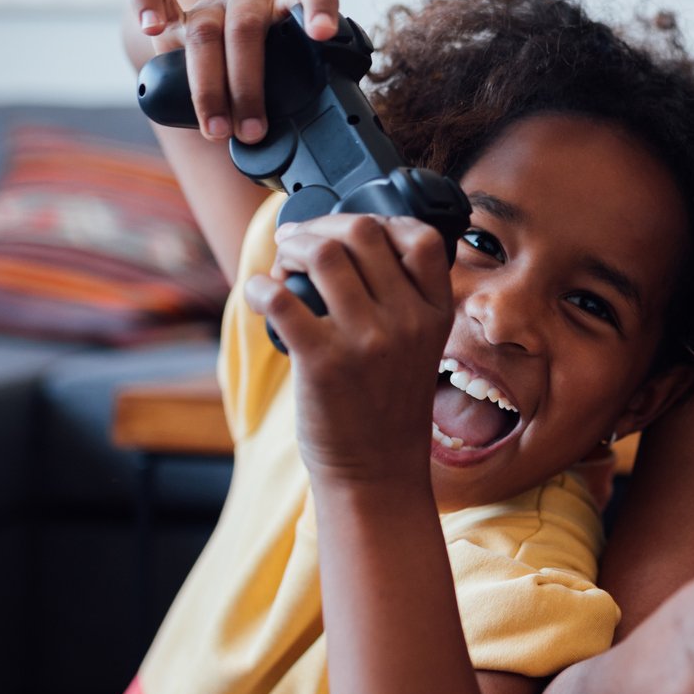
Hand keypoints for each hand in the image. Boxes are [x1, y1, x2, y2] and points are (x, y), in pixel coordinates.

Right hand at [130, 0, 342, 144]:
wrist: (221, 46)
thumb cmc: (266, 70)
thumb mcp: (290, 80)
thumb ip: (301, 104)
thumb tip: (301, 160)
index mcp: (288, 4)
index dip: (319, 4)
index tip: (323, 33)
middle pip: (245, 30)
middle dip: (247, 87)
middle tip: (252, 132)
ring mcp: (212, 3)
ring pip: (205, 32)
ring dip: (209, 87)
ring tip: (217, 129)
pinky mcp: (175, 13)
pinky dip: (148, 3)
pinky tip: (151, 28)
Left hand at [245, 212, 452, 486]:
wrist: (377, 473)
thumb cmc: (389, 410)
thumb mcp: (420, 349)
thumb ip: (403, 301)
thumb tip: (350, 244)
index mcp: (434, 314)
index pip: (423, 238)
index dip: (381, 220)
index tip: (351, 231)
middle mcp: (407, 322)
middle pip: (364, 233)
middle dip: (322, 226)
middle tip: (298, 241)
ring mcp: (367, 341)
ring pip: (324, 254)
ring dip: (292, 247)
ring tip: (282, 264)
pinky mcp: (324, 362)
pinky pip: (282, 298)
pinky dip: (260, 287)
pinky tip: (260, 295)